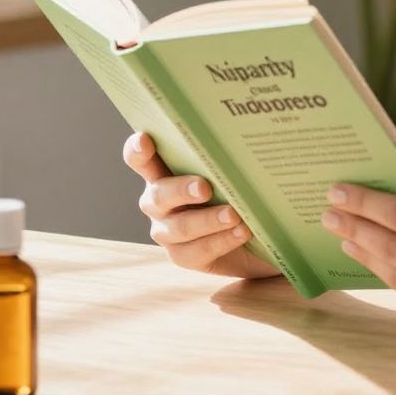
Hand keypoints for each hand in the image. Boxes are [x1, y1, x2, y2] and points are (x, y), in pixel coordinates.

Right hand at [123, 132, 279, 280]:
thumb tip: (245, 139)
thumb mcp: (234, 170)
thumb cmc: (241, 190)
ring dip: (206, 220)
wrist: (258, 235)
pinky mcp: (183, 255)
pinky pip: (195, 251)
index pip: (140, 159)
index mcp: (164, 171)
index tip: (145, 140)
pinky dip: (220, 241)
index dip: (137, 150)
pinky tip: (241, 232)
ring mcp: (167, 230)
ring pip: (178, 227)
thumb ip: (228, 156)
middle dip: (181, 190)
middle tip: (205, 187)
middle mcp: (158, 201)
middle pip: (158, 195)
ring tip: (233, 214)